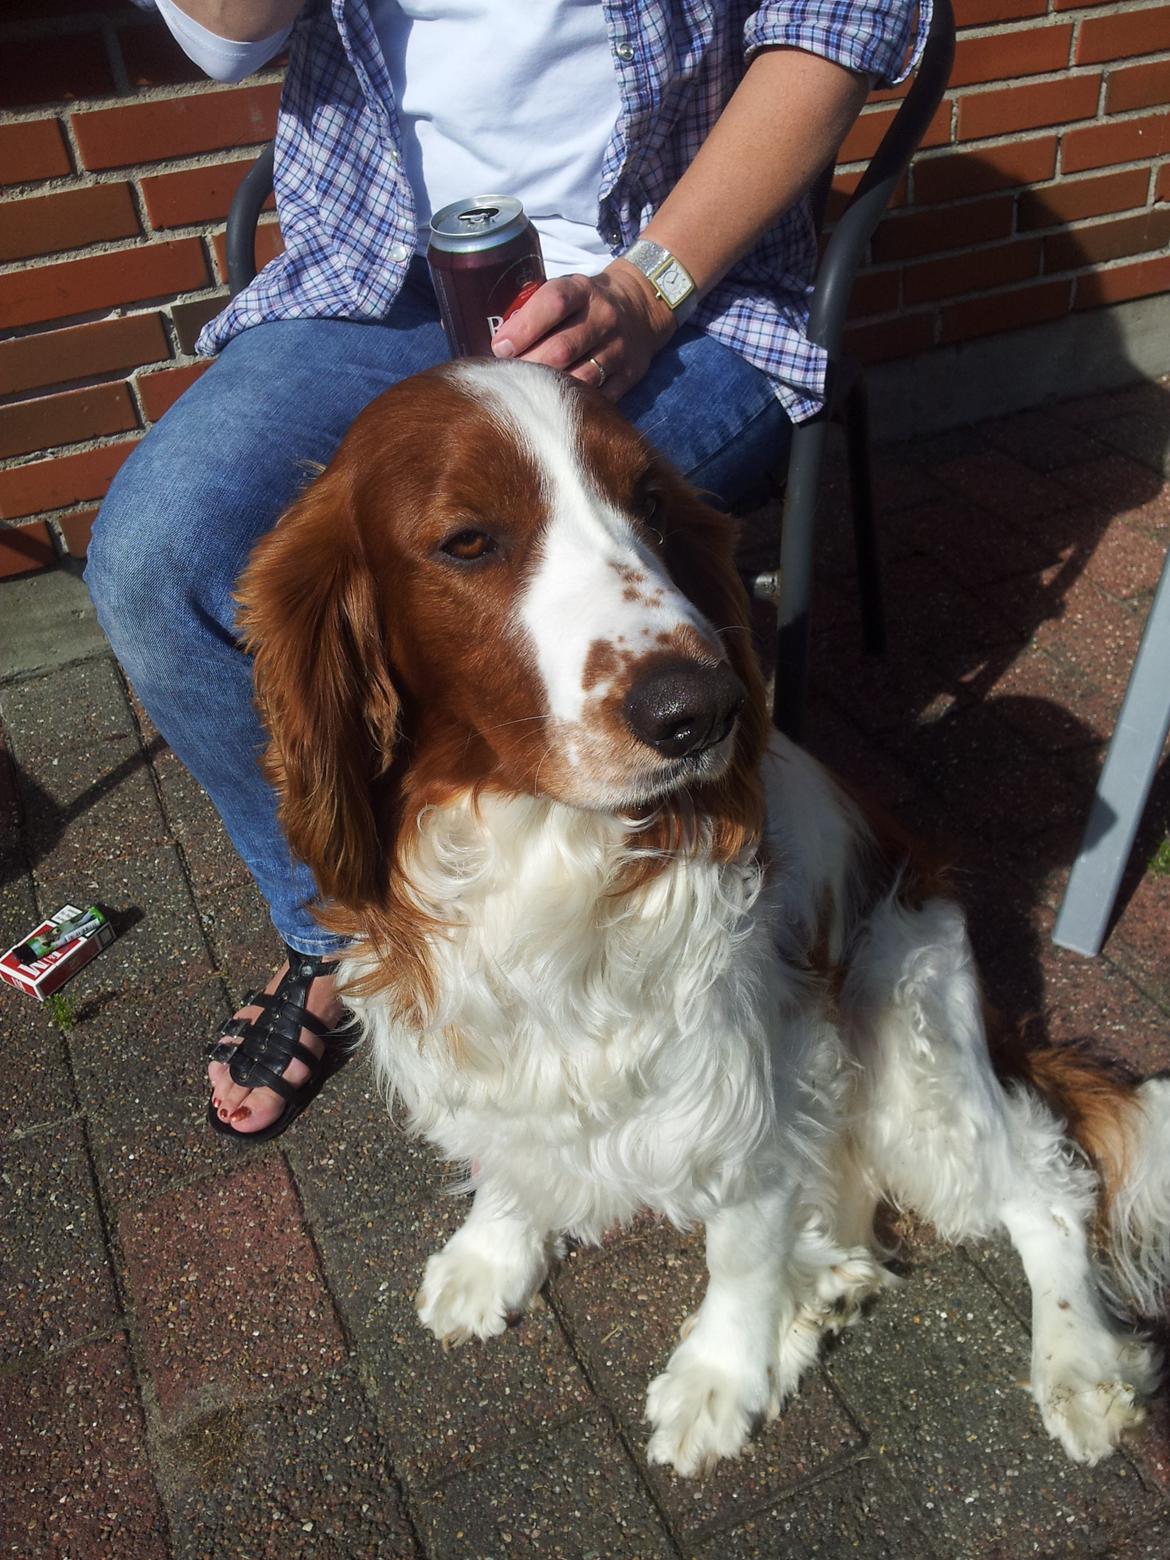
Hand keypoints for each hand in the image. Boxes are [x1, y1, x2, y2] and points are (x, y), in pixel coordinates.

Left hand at [490, 260, 677, 400]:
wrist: (640, 307)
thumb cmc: (585, 303)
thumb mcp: (565, 289)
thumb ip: (535, 311)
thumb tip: (498, 346)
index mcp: (582, 290)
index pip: (554, 304)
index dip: (524, 328)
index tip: (500, 348)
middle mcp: (604, 317)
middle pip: (563, 348)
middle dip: (530, 366)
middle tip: (509, 378)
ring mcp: (619, 348)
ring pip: (581, 377)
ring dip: (550, 390)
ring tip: (528, 395)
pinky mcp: (630, 374)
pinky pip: (600, 397)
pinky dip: (576, 404)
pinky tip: (557, 406)